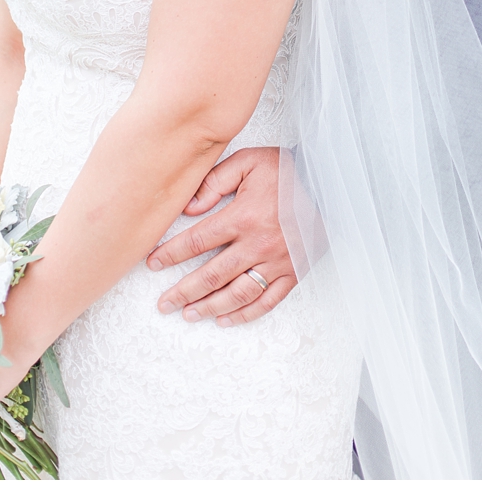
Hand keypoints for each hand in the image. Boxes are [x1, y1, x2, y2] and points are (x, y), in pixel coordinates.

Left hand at [147, 146, 296, 325]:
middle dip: (184, 291)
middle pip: (213, 275)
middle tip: (163, 303)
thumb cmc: (286, 171)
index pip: (197, 241)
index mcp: (243, 217)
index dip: (172, 254)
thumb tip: (189, 208)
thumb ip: (215, 182)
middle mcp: (258, 245)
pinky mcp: (293, 273)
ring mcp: (277, 263)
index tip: (152, 263)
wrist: (328, 184)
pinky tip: (226, 319)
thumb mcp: (247, 162)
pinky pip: (268, 300)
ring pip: (237, 294)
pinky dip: (246, 314)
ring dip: (210, 307)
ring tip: (188, 314)